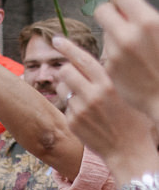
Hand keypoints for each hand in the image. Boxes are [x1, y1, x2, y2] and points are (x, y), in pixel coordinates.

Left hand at [53, 32, 158, 183]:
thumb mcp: (127, 93)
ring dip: (68, 88)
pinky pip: (65, 105)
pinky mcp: (72, 121)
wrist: (129, 150)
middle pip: (65, 70)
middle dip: (68, 71)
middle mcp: (93, 94)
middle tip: (75, 75)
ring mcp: (80, 109)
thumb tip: (89, 63)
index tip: (57, 40)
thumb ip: (108, 78)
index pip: (83, 59)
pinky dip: (72, 106)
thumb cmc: (133, 119)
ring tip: (85, 97)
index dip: (68, 47)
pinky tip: (88, 115)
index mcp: (110, 84)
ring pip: (62, 87)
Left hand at [87, 0, 158, 126]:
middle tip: (121, 22)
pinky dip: (109, 60)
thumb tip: (127, 5)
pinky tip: (124, 71)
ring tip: (130, 53)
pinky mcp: (107, 73)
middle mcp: (129, 37)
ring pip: (102, 35)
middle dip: (109, 13)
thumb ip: (146, 19)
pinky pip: (101, 59)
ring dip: (111, 38)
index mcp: (149, 22)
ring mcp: (116, 56)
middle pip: (103, 11)